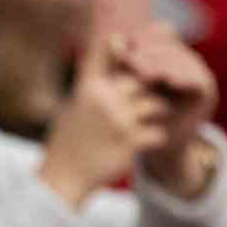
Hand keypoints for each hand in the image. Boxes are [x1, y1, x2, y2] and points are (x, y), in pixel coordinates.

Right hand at [38, 31, 170, 209]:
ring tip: (160, 117)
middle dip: (154, 86)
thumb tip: (112, 48)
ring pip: (156, 104)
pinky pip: (159, 133)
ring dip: (161, 111)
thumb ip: (94, 78)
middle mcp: (104, 99)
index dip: (134, 50)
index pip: (116, 56)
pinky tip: (152, 141)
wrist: (61, 179)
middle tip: (164, 91)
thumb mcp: (74, 104)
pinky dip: (158, 137)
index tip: (145, 55)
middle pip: (144, 79)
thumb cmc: (67, 141)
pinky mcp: (130, 143)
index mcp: (89, 88)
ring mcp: (119, 121)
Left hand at [116, 24, 218, 191]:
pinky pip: (197, 79)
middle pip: (170, 45)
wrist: (155, 146)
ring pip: (182, 60)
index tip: (120, 47)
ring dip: (163, 64)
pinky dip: (184, 78)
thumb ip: (120, 63)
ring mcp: (199, 73)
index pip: (159, 34)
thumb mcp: (126, 86)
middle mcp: (186, 60)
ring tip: (144, 71)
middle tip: (129, 60)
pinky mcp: (207, 91)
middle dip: (149, 51)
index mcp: (168, 53)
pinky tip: (170, 81)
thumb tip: (114, 38)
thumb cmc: (137, 114)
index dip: (141, 39)